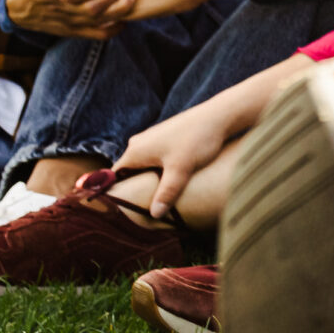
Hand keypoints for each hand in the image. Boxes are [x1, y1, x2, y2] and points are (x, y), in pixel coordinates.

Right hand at [116, 108, 235, 220]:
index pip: (115, 176)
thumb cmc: (196, 140)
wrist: (217, 117)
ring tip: (160, 195)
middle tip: (146, 205)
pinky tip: (172, 178)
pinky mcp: (164, 137)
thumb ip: (166, 193)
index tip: (126, 207)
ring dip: (150, 178)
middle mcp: (138, 143)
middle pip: (129, 172)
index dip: (119, 192)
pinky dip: (160, 169)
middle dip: (137, 187)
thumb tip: (154, 215)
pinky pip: (155, 158)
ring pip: (144, 165)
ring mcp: (151, 139)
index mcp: (135, 151)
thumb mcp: (180, 170)